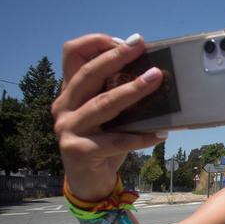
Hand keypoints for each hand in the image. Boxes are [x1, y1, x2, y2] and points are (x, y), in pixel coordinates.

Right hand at [52, 33, 167, 199]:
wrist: (89, 182)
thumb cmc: (104, 143)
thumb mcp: (108, 115)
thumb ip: (116, 94)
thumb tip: (152, 73)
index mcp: (69, 92)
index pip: (72, 55)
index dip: (95, 43)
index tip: (125, 41)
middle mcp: (63, 107)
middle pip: (88, 74)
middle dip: (115, 57)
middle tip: (140, 46)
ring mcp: (68, 129)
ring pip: (103, 104)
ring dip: (132, 90)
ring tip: (156, 79)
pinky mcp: (78, 151)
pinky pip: (116, 141)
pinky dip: (140, 137)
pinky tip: (160, 134)